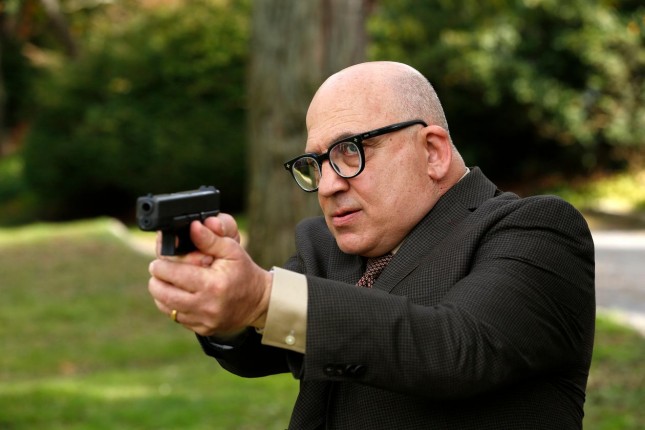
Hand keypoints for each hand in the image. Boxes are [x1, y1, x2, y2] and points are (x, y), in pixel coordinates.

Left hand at [148, 215, 271, 336]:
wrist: (259, 301)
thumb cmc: (244, 272)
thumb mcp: (231, 250)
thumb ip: (210, 239)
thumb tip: (193, 227)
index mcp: (212, 284)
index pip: (172, 274)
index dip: (160, 265)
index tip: (158, 260)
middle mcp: (206, 305)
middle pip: (163, 293)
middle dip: (156, 279)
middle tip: (158, 270)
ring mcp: (204, 320)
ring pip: (166, 307)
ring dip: (161, 293)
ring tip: (166, 282)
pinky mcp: (203, 329)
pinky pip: (177, 318)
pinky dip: (173, 305)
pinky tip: (179, 294)